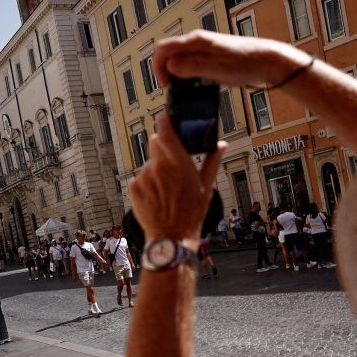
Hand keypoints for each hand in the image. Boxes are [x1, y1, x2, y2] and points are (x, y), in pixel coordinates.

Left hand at [130, 113, 225, 240]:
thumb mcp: (206, 187)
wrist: (171, 237)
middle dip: (162, 147)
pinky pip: (139, 177)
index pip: (165, 130)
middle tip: (171, 163)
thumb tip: (222, 145)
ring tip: (165, 189)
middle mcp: (160, 167)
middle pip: (154, 142)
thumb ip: (212, 161)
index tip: (165, 118)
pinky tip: (156, 197)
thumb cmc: (191, 213)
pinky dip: (146, 183)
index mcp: (179, 163)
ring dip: (155, 169)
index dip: (164, 121)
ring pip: (148, 162)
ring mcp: (145, 176)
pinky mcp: (134, 187)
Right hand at [153, 30, 309, 88]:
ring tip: (186, 89)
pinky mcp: (210, 57)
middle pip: (169, 54)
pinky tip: (198, 86)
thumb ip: (191, 67)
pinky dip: (189, 75)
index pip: (163, 48)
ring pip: (179, 60)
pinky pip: (191, 64)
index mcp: (196, 41)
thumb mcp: (216, 69)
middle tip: (174, 90)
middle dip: (166, 72)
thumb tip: (170, 67)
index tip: (166, 84)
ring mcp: (203, 49)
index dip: (158, 68)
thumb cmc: (247, 62)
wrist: (267, 61)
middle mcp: (197, 41)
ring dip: (178, 74)